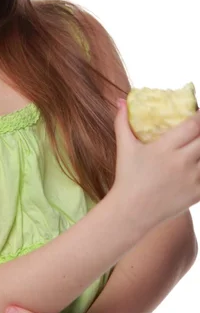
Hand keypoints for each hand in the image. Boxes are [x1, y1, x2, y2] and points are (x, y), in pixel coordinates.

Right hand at [112, 100, 199, 228]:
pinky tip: (197, 163)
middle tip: (198, 130)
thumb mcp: (124, 147)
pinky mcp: (197, 193)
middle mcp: (181, 162)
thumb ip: (122, 122)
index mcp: (164, 148)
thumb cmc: (127, 177)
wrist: (132, 211)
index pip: (193, 125)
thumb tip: (120, 100)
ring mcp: (191, 179)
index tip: (199, 112)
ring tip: (197, 147)